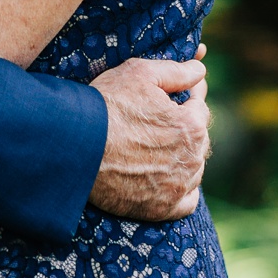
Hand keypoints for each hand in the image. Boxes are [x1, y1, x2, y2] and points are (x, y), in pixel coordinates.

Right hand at [88, 51, 210, 221]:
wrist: (76, 146)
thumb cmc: (107, 105)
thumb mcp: (139, 73)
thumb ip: (176, 70)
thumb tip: (201, 68)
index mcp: (192, 126)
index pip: (199, 108)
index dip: (183, 100)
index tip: (167, 99)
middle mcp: (192, 159)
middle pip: (198, 140)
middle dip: (184, 129)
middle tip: (156, 122)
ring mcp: (178, 187)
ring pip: (193, 169)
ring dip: (183, 158)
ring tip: (157, 148)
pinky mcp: (163, 209)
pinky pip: (187, 201)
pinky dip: (181, 190)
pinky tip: (166, 178)